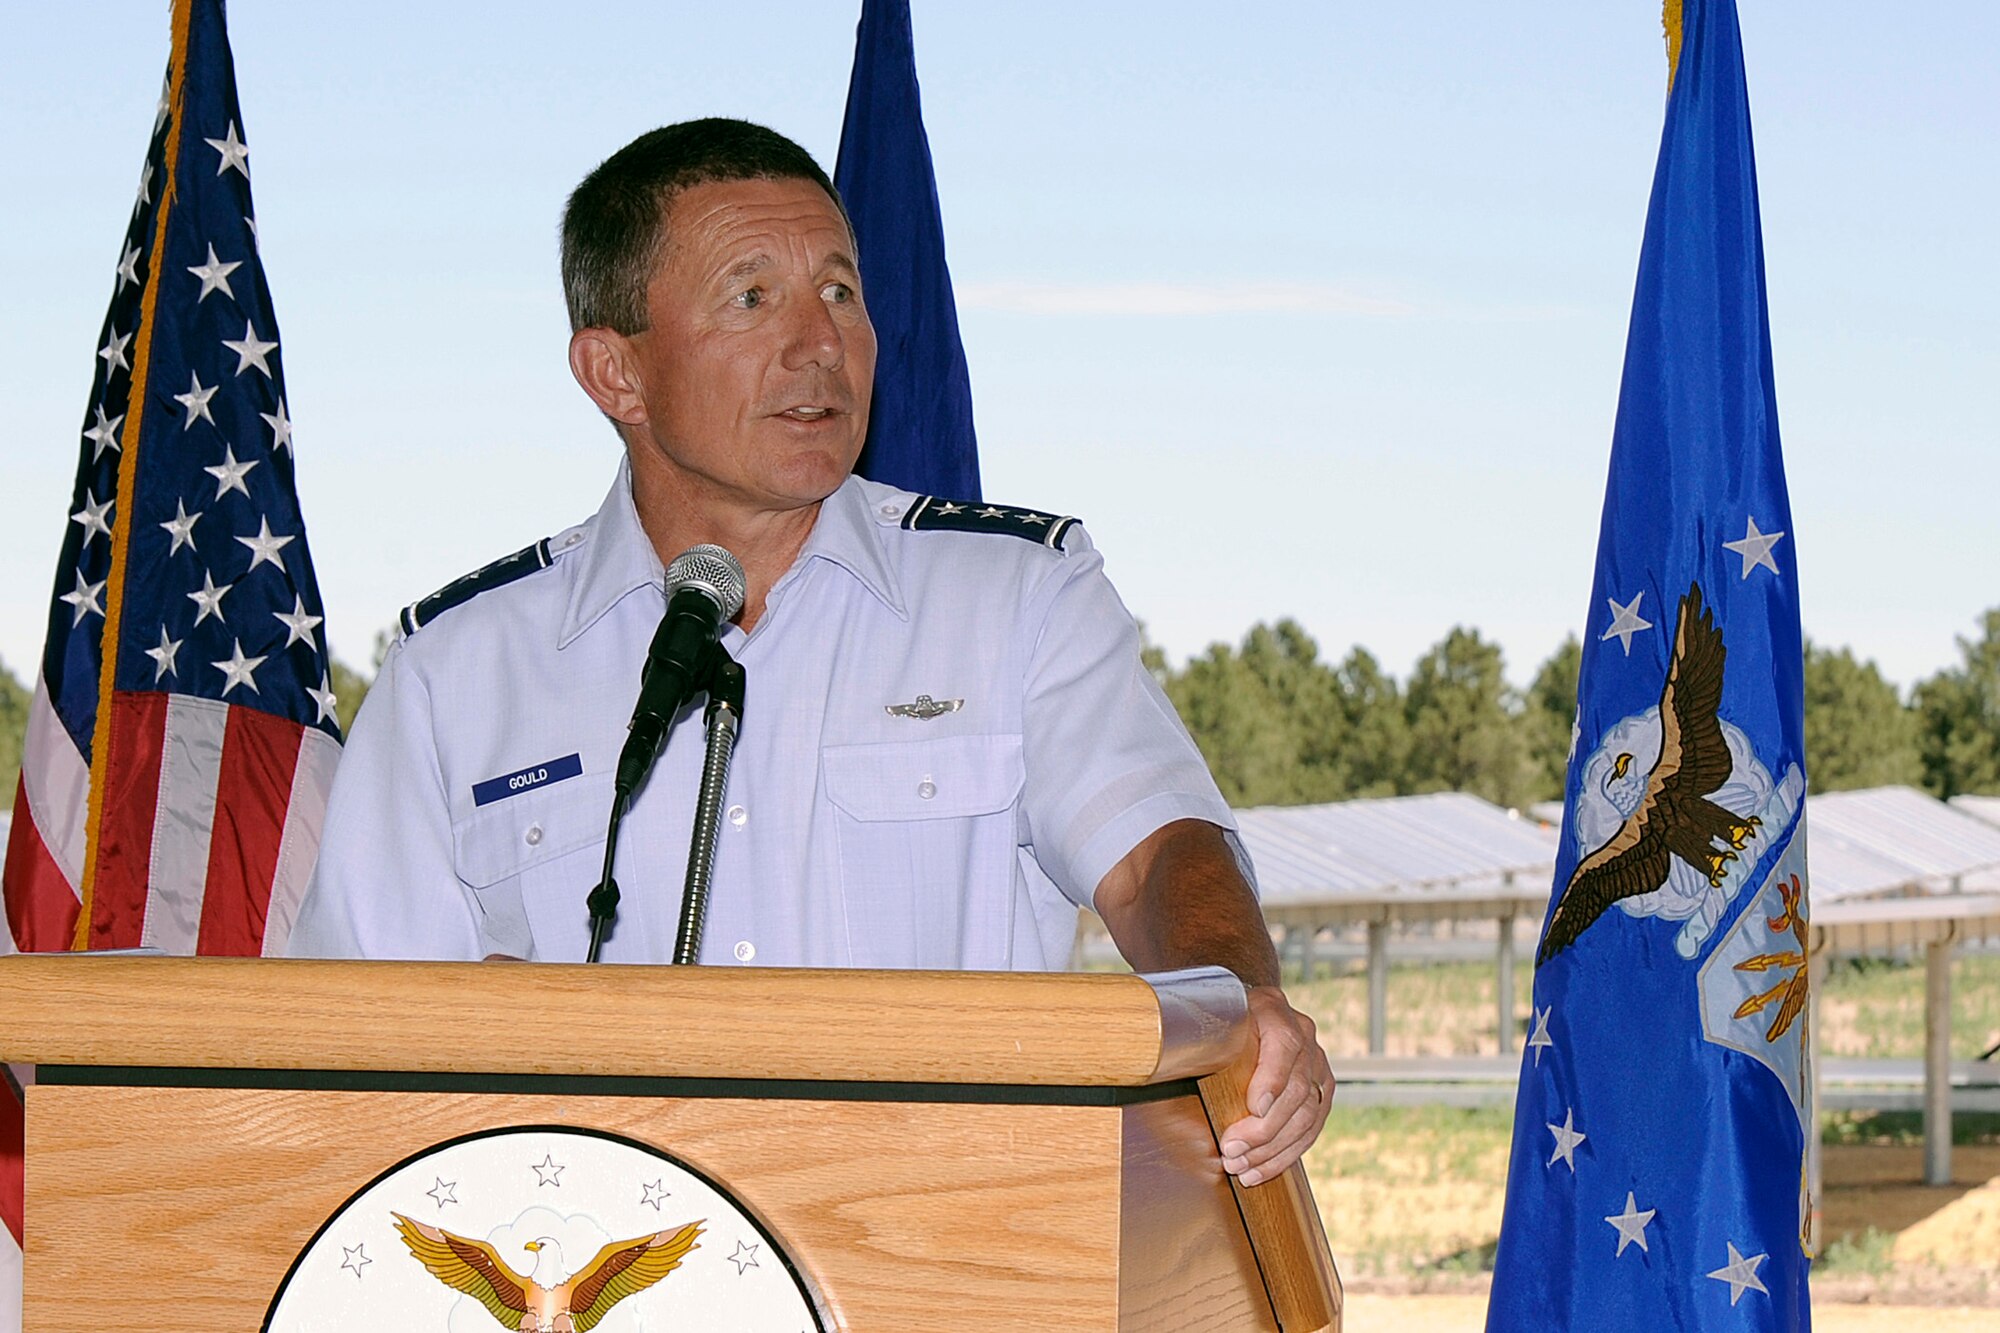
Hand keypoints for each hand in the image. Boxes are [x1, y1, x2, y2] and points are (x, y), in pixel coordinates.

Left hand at [1218, 984, 1332, 1186]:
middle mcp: (1302, 1032)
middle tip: (1232, 1151)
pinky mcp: (1321, 1087)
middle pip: (1296, 1088)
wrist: (1239, 1014)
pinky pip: (1312, 1127)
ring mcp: (1317, 1061)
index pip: (1284, 1045)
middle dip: (1263, 1129)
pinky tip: (1261, 1168)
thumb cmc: (1216, 1024)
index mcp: (1273, 1008)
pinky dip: (1287, 1153)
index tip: (1254, 1109)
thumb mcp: (1206, 1025)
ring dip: (1273, 1149)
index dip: (1272, 1080)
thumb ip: (1198, 1048)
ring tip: (1242, 1168)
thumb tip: (1179, 1080)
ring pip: (1307, 1114)